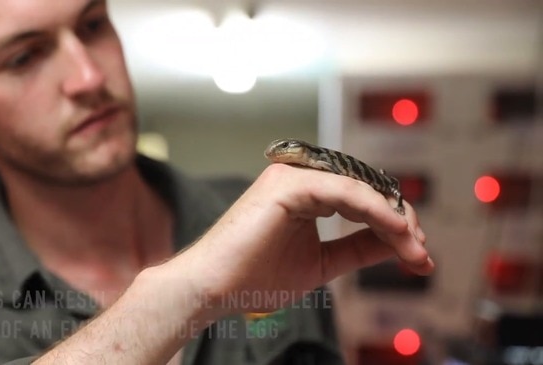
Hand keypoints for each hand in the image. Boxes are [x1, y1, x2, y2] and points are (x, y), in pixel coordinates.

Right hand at [168, 163, 433, 315]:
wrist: (216, 289)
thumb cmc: (255, 277)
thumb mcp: (322, 263)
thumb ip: (357, 248)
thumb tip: (397, 243)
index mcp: (306, 193)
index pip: (362, 199)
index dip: (393, 223)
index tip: (416, 254)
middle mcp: (301, 178)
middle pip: (366, 189)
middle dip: (399, 221)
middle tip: (421, 252)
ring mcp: (293, 177)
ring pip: (360, 188)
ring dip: (393, 218)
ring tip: (413, 247)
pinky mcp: (288, 184)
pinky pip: (344, 191)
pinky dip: (373, 209)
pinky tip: (395, 230)